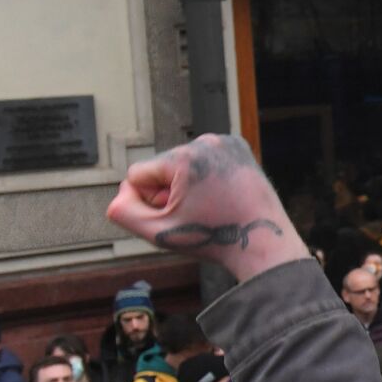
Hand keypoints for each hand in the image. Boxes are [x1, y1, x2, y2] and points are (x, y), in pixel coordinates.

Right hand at [106, 134, 307, 282]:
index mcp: (185, 157)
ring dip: (187, 184)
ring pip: (183, 163)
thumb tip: (119, 194)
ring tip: (209, 204)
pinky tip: (220, 194)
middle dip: (170, 191)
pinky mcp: (238, 146)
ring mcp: (225, 142)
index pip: (138, 174)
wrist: (261, 240)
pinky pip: (205, 159)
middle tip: (196, 212)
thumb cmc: (215, 238)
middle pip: (162, 167)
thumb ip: (124, 213)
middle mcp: (206, 142)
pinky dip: (206, 175)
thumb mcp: (158, 232)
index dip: (150, 200)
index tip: (175, 214)